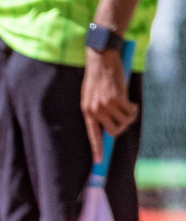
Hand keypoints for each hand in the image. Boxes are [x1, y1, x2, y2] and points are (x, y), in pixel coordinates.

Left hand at [81, 47, 137, 162]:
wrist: (101, 59)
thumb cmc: (97, 77)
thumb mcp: (91, 96)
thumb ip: (97, 111)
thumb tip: (108, 127)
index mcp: (86, 111)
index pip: (92, 135)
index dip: (96, 149)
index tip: (99, 161)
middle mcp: (95, 111)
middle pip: (113, 132)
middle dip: (122, 127)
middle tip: (126, 117)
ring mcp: (106, 105)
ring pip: (125, 122)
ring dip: (130, 116)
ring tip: (128, 107)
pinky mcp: (118, 99)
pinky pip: (131, 112)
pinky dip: (134, 109)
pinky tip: (131, 102)